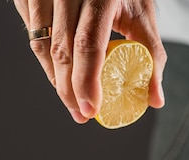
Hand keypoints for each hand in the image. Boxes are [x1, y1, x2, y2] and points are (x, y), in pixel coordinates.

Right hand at [13, 0, 165, 123]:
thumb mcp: (143, 16)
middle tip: (81, 113)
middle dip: (69, 89)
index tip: (91, 108)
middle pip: (62, 49)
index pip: (88, 44)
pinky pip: (33, 32)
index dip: (86, 81)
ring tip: (71, 101)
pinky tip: (58, 74)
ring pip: (41, 44)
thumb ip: (152, 56)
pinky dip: (44, 58)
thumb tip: (155, 99)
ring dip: (54, 78)